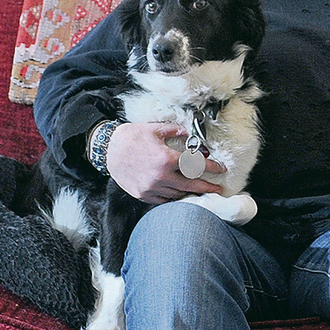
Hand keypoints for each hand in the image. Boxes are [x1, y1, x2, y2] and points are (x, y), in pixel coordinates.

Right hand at [105, 122, 224, 203]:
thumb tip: (191, 133)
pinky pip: (163, 200)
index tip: (221, 169)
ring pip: (178, 194)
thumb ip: (177, 131)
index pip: (196, 165)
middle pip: (191, 185)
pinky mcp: (143, 194)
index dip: (212, 167)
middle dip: (207, 187)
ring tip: (200, 190)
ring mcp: (151, 188)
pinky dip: (173, 196)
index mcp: (166, 158)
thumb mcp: (156, 129)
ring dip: (190, 192)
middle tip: (218, 190)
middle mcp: (160, 176)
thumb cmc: (132, 137)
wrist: (108, 150)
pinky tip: (180, 193)